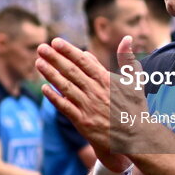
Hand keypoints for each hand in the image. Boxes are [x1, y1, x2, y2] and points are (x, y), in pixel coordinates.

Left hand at [36, 36, 145, 171]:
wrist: (136, 137)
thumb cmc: (135, 107)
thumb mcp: (135, 79)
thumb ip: (128, 58)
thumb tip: (127, 38)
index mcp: (107, 80)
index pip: (84, 61)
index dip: (69, 51)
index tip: (56, 42)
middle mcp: (96, 91)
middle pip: (72, 71)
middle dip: (55, 58)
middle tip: (41, 48)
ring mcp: (88, 107)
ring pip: (66, 87)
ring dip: (51, 74)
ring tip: (38, 63)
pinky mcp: (83, 122)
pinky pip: (65, 107)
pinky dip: (54, 98)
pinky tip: (45, 88)